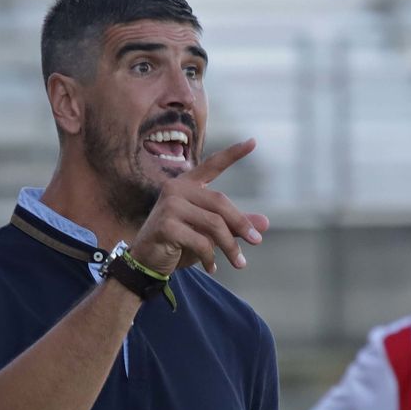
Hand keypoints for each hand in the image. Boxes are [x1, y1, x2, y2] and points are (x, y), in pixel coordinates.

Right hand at [128, 138, 269, 276]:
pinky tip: (212, 268)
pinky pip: (200, 242)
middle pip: (220, 203)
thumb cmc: (178, 244)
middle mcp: (176, 189)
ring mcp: (169, 205)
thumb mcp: (209, 233)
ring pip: (214, 224)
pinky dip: (210, 258)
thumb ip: (233, 225)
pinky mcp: (165, 225)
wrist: (145, 263)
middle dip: (241, 225)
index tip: (253, 141)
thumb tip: (265, 224)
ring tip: (239, 263)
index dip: (233, 153)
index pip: (212, 164)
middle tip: (257, 241)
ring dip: (230, 246)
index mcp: (187, 185)